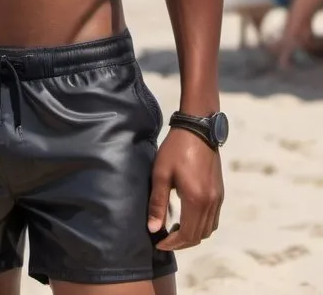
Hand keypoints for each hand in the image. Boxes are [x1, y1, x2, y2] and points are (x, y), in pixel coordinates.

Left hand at [147, 127, 223, 251]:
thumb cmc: (175, 149)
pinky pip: (213, 219)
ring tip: (174, 229)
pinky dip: (201, 225)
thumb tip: (153, 228)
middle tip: (164, 239)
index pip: (187, 235)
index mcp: (196, 200)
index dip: (173, 244)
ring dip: (192, 235)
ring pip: (208, 230)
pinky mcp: (220, 193)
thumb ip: (157, 202)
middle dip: (182, 242)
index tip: (159, 243)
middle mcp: (211, 204)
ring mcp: (218, 199)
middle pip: (199, 236)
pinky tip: (186, 217)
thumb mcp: (160, 174)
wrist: (198, 130)